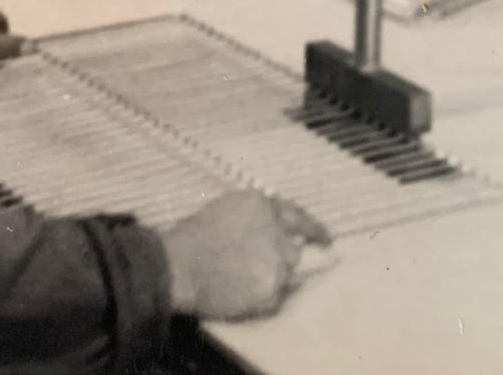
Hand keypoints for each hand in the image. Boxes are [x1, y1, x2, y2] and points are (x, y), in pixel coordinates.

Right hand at [158, 191, 331, 320]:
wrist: (176, 266)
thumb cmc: (191, 239)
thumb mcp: (225, 211)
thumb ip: (257, 217)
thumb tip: (279, 232)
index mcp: (262, 205)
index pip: (297, 217)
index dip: (313, 229)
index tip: (325, 239)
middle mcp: (275, 228)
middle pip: (292, 249)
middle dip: (279, 260)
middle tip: (261, 268)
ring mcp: (276, 258)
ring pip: (284, 274)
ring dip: (268, 278)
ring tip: (238, 279)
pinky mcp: (272, 285)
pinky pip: (275, 296)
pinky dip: (260, 298)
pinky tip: (238, 291)